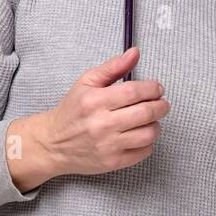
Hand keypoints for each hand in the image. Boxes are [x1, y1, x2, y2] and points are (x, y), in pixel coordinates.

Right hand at [29, 47, 169, 179]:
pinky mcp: (112, 162)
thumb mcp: (87, 82)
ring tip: (150, 120)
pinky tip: (140, 135)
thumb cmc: (72, 110)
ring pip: (148, 134)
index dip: (152, 89)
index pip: (134, 92)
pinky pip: (143, 152)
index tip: (157, 89)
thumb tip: (135, 53)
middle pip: (145, 113)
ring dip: (156, 124)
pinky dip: (148, 142)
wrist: (53, 143)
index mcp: (95, 101)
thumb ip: (113, 67)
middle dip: (161, 106)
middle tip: (162, 103)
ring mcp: (107, 145)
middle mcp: (101, 124)